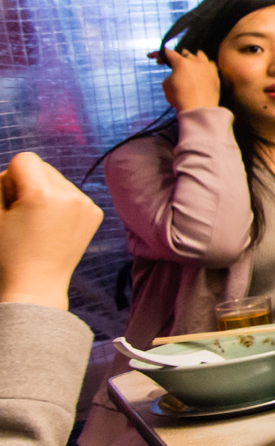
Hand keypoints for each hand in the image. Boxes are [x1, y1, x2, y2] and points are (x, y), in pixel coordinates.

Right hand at [0, 151, 103, 308]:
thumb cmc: (6, 252)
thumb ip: (1, 183)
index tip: (10, 202)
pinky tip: (52, 226)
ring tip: (36, 222)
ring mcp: (86, 205)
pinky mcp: (95, 213)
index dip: (9, 178)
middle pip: (43, 167)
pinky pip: (71, 194)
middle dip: (28, 183)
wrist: (35, 286)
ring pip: (57, 180)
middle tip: (21, 213)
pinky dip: (60, 203)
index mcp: (43, 194)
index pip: (24, 159)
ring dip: (44, 192)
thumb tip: (13, 171)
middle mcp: (70, 195)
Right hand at [159, 44, 221, 112]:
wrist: (199, 109)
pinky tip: (202, 69)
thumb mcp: (166, 85)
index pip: (168, 53)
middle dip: (176, 58)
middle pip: (184, 54)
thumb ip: (170, 75)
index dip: (158, 54)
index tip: (151, 56)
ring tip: (188, 62)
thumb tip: (177, 74)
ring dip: (192, 58)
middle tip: (170, 65)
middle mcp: (196, 62)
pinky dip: (204, 65)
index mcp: (182, 63)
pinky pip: (210, 64)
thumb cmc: (180, 98)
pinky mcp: (215, 75)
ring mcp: (207, 67)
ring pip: (199, 55)